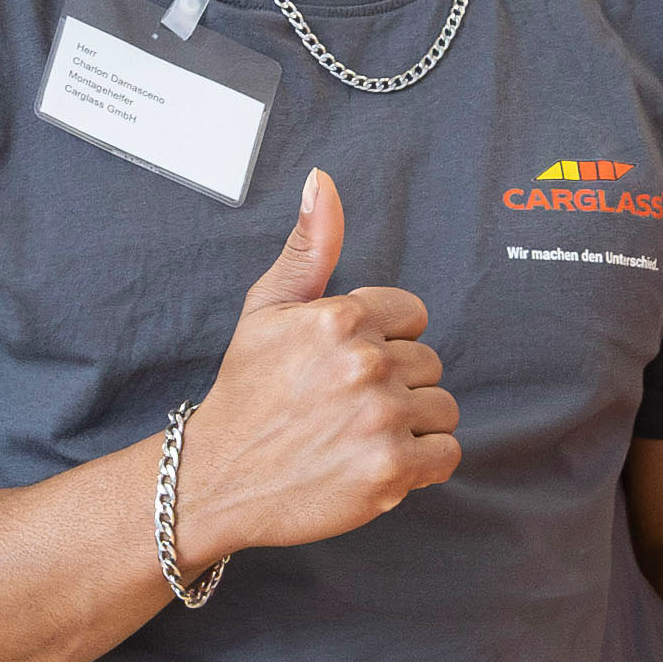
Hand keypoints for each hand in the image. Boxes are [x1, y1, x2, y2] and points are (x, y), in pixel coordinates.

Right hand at [175, 172, 457, 564]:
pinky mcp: (390, 471)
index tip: (345, 367)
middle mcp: (364, 364)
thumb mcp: (266, 310)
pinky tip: (376, 463)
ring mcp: (380, 419)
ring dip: (411, 426)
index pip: (413, 316)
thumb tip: (323, 180)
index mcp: (339, 319)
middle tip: (344, 407)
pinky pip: (446, 454)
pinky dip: (421, 465)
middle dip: (396, 385)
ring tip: (359, 436)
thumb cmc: (245, 393)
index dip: (383, 342)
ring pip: (441, 409)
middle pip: (428, 364)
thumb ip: (308, 247)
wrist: (216, 480)